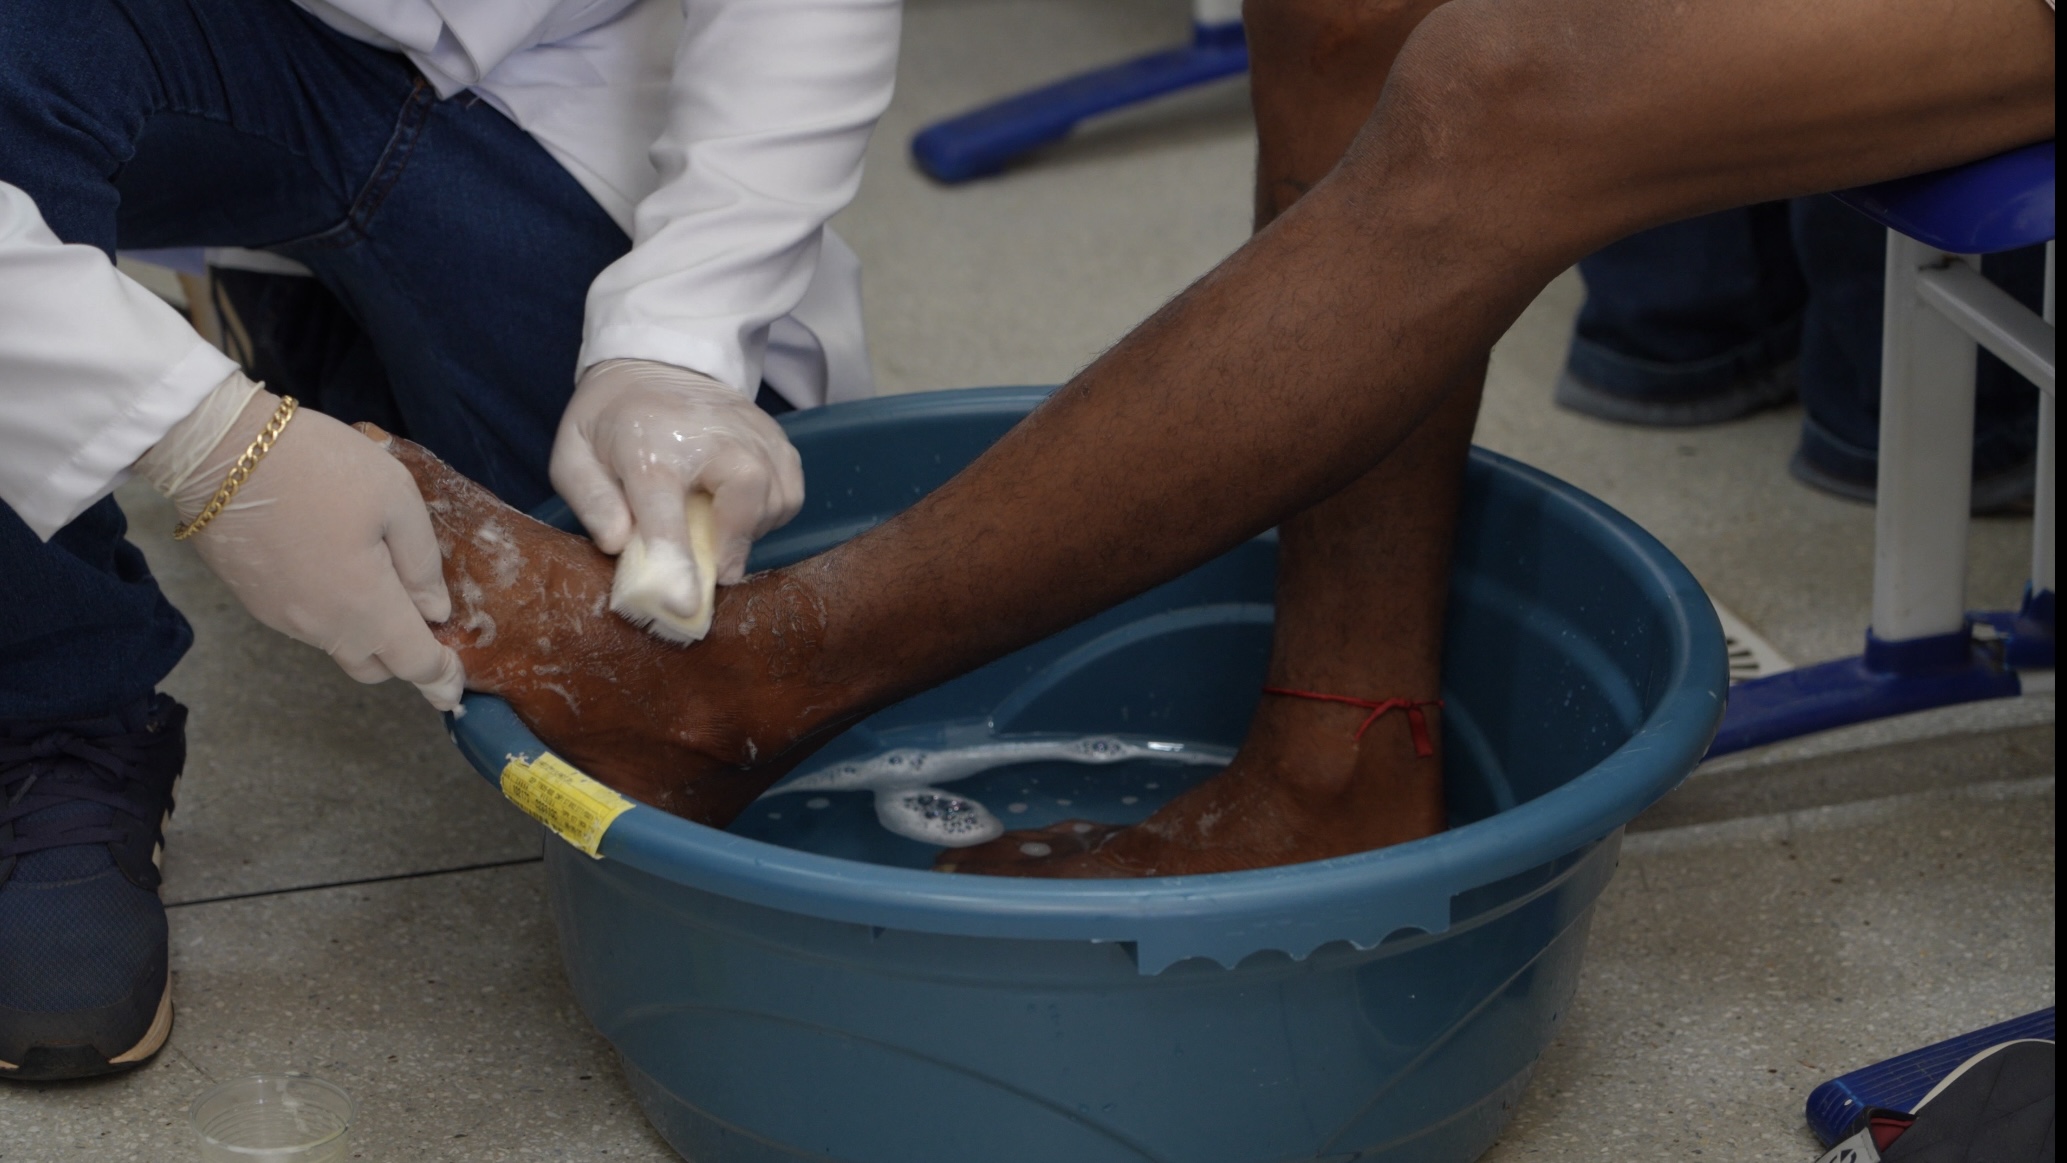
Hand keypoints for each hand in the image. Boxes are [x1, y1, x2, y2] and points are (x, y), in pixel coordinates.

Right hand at [144, 380, 464, 709]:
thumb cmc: (318, 466)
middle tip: (423, 628)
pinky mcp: (254, 599)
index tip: (456, 689)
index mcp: (364, 606)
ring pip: (337, 644)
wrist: (217, 451)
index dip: (441, 678)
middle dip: (402, 657)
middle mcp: (321, 626)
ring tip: (379, 583)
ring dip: (364, 631)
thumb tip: (434, 610)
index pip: (412, 663)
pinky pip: (305, 622)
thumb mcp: (395, 499)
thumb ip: (421, 563)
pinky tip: (335, 568)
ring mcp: (281, 616)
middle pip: (372, 665)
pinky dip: (330, 611)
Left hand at [550, 359, 803, 592]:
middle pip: (747, 491)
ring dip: (754, 528)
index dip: (675, 560)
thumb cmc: (610, 420)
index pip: (665, 512)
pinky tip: (744, 510)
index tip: (684, 603)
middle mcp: (708, 435)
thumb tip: (617, 544)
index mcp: (649, 448)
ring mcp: (749, 431)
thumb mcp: (573, 454)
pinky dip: (774, 509)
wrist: (654, 363)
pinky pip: (792, 487)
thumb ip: (590, 500)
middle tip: (716, 568)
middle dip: (737, 541)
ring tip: (722, 530)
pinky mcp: (775, 434)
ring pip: (777, 494)